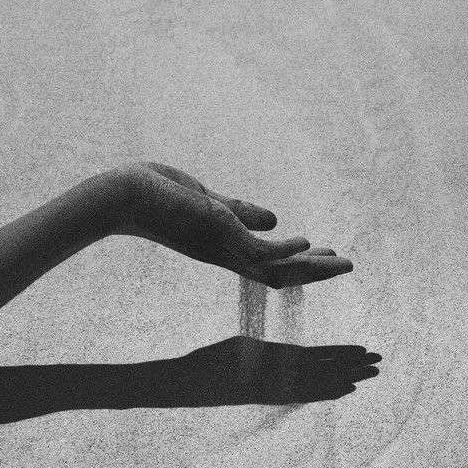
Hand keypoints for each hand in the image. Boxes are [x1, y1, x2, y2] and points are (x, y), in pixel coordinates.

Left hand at [114, 161, 352, 287]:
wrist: (121, 196)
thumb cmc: (156, 196)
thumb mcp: (207, 202)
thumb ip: (239, 211)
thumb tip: (275, 220)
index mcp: (224, 245)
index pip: (267, 260)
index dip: (297, 259)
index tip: (320, 250)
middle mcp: (225, 254)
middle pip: (279, 272)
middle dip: (314, 270)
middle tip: (346, 265)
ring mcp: (222, 248)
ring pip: (276, 269)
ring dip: (312, 267)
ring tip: (344, 262)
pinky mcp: (217, 235)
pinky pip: (259, 252)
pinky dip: (285, 251)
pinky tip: (307, 243)